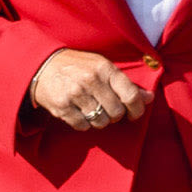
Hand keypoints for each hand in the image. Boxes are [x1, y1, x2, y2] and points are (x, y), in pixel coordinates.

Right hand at [29, 46, 146, 130]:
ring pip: (101, 122)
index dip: (137, 109)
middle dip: (115, 115)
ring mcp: (75, 94)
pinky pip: (83, 126)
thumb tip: (149, 98)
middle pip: (116, 112)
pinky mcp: (62, 107)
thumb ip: (125, 83)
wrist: (42, 65)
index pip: (130, 95)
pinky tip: (79, 112)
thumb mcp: (102, 67)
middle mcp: (91, 80)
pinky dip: (84, 123)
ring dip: (99, 120)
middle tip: (107, 109)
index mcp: (105, 68)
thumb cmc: (78, 66)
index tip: (135, 114)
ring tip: (92, 109)